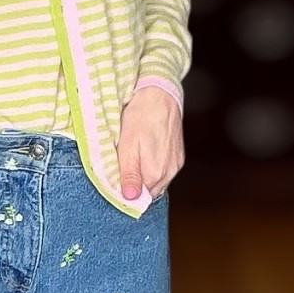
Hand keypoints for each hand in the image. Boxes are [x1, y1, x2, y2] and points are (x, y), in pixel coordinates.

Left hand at [116, 85, 183, 200]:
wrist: (160, 94)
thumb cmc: (141, 117)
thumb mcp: (127, 146)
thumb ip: (129, 174)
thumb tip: (131, 198)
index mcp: (155, 173)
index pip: (139, 198)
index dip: (125, 191)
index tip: (115, 180)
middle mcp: (169, 172)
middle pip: (148, 191)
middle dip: (135, 185)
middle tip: (121, 166)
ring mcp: (175, 165)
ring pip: (156, 181)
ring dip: (143, 175)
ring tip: (133, 157)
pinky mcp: (178, 157)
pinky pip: (163, 171)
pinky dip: (152, 167)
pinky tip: (144, 153)